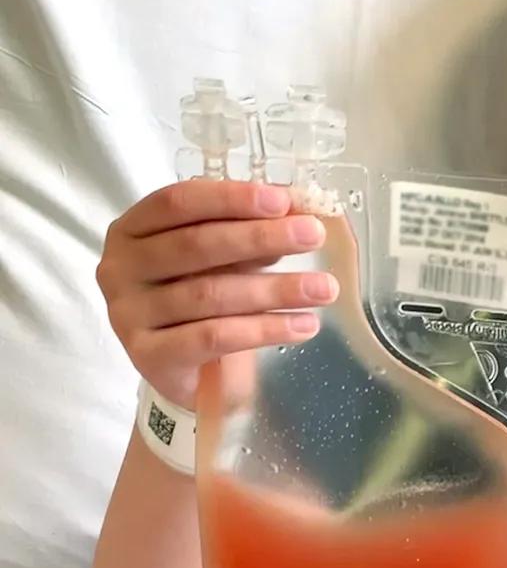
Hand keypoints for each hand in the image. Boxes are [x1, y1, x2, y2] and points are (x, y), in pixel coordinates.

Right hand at [97, 179, 335, 410]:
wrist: (183, 369)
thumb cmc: (199, 296)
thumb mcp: (222, 257)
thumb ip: (249, 229)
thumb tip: (299, 209)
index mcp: (132, 229)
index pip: (178, 202)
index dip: (231, 198)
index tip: (282, 200)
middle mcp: (120, 268)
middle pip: (195, 245)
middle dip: (260, 237)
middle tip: (313, 236)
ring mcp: (129, 314)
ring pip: (209, 294)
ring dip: (274, 289)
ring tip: (324, 288)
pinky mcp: (149, 355)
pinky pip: (214, 337)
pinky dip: (264, 329)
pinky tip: (304, 325)